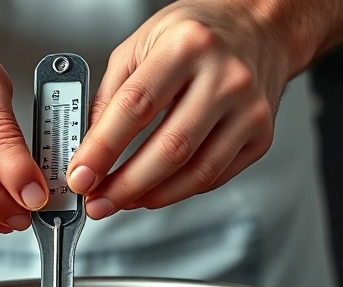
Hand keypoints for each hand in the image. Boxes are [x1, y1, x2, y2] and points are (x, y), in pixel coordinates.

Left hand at [67, 0, 292, 218]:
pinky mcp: (261, 136)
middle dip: (125, 185)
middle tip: (98, 202)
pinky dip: (179, 191)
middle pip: (170, 148)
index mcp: (187, 46)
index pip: (136, 107)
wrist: (258, 28)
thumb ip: (112, 94)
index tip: (81, 176)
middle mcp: (225, 77)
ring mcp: (249, 109)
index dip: (103, 149)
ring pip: (196, 172)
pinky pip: (215, 177)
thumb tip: (90, 149)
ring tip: (122, 201)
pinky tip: (156, 190)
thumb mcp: (142, 43)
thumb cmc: (198, 34)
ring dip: (152, 196)